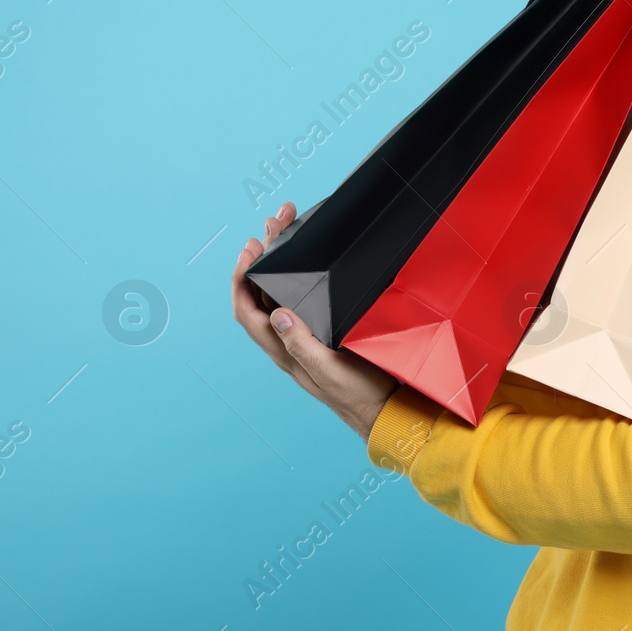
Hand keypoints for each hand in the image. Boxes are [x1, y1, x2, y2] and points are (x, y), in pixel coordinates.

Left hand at [231, 201, 399, 438]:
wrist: (389, 411)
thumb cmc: (360, 395)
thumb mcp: (330, 371)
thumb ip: (302, 345)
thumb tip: (277, 313)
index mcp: (283, 350)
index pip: (247, 309)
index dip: (242, 277)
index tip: (251, 245)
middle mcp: (288, 341)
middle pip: (261, 293)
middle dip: (264, 254)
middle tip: (278, 219)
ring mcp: (306, 337)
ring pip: (280, 292)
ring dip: (280, 260)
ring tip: (288, 227)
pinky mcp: (325, 333)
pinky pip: (302, 298)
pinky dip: (299, 273)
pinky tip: (310, 261)